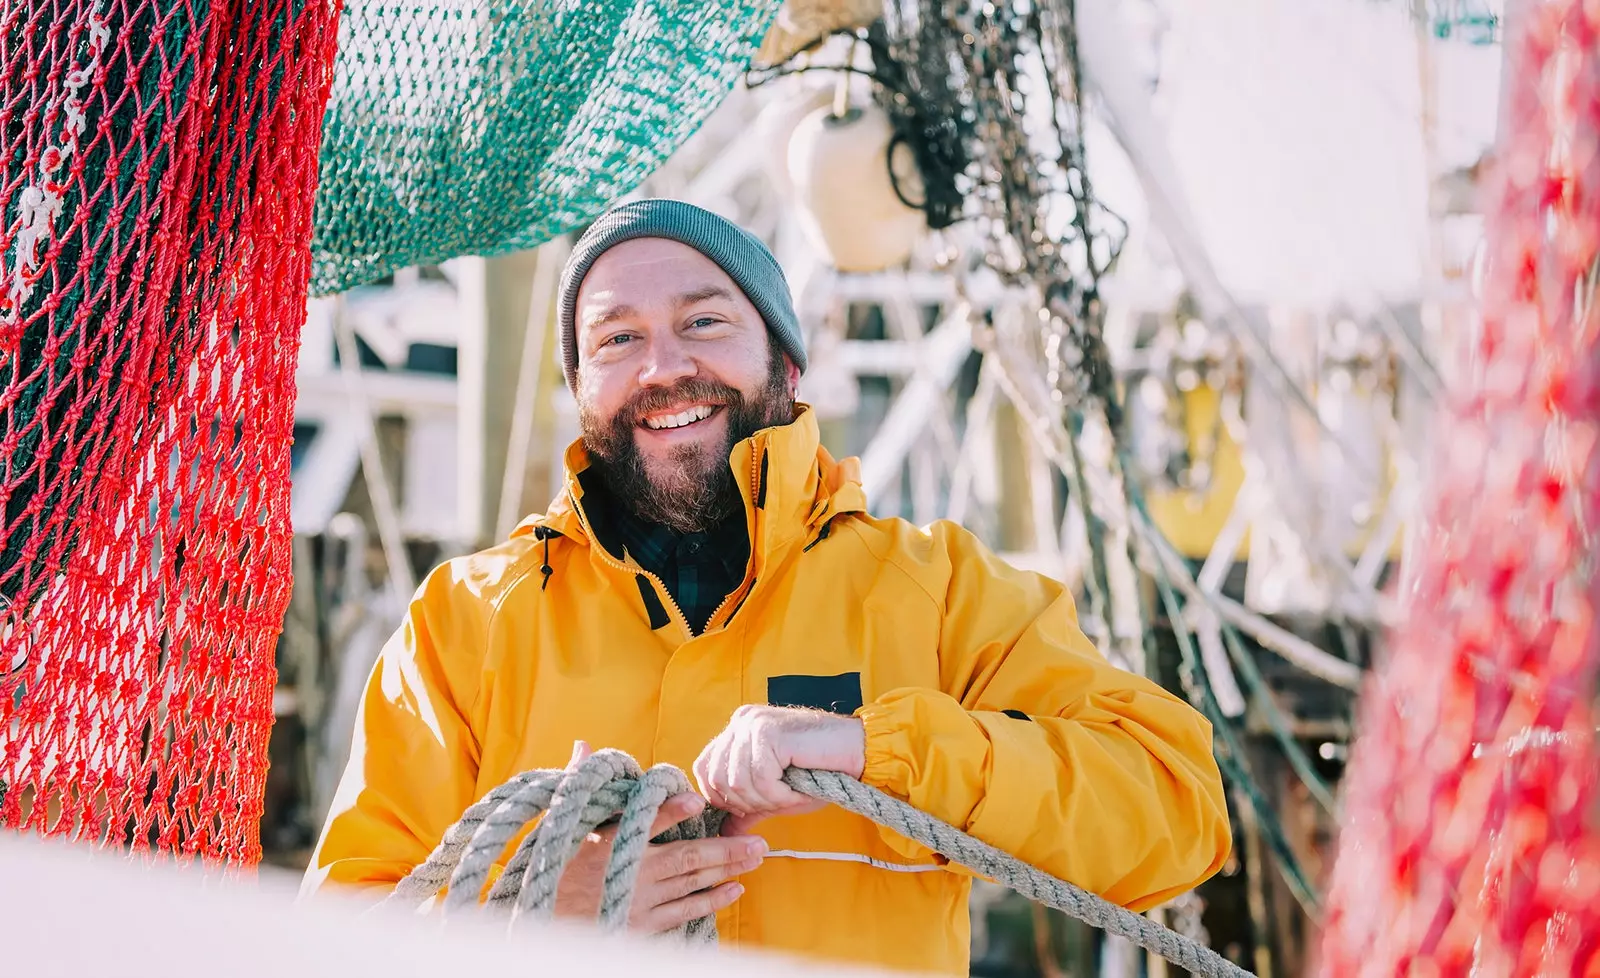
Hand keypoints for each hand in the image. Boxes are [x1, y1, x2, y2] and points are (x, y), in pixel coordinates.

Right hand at [553, 742, 765, 932]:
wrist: (543, 924)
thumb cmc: (553, 868)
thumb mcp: (561, 826)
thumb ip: (577, 784)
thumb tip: (583, 745)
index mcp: (608, 845)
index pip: (643, 822)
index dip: (670, 811)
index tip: (695, 799)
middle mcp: (629, 874)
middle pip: (685, 858)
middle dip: (724, 850)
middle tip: (758, 842)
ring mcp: (639, 902)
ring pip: (691, 884)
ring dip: (725, 870)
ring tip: (755, 858)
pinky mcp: (642, 925)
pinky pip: (683, 912)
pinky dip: (710, 901)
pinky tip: (733, 889)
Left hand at [693, 705, 865, 835]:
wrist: (858, 751)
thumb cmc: (821, 771)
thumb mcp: (776, 794)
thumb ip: (747, 808)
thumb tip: (723, 834)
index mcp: (738, 729)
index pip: (704, 768)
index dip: (721, 798)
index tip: (752, 807)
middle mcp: (741, 721)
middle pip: (716, 778)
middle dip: (745, 803)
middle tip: (777, 802)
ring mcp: (754, 724)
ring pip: (736, 782)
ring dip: (767, 800)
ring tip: (792, 795)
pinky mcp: (769, 733)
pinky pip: (760, 779)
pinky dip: (780, 795)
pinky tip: (799, 790)